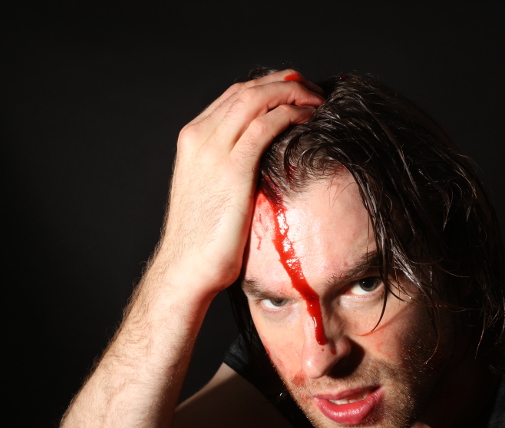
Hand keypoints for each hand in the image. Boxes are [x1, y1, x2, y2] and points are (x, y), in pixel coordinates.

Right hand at [151, 69, 323, 303]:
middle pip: (247, 89)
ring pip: (257, 99)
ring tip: (317, 100)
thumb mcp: (212, 191)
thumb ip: (229, 167)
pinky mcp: (233, 168)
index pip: (234, 95)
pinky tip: (309, 118)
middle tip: (312, 90)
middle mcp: (200, 136)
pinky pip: (266, 125)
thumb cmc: (203, 239)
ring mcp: (214, 149)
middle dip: (284, 82)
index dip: (268, 85)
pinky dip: (291, 114)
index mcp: (193, 139)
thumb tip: (261, 164)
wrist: (186, 267)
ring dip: (292, 92)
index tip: (294, 90)